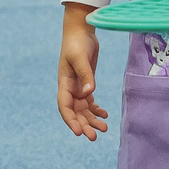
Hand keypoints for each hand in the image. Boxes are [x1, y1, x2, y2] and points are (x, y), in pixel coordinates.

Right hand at [57, 5, 107, 140]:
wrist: (80, 31)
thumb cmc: (77, 43)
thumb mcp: (80, 58)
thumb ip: (86, 75)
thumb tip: (90, 93)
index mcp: (64, 83)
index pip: (65, 107)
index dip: (70, 121)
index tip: (78, 132)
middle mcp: (70, 89)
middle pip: (75, 113)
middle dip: (83, 125)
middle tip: (94, 137)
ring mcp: (78, 87)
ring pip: (84, 110)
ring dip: (92, 120)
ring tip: (104, 128)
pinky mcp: (87, 83)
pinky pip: (90, 102)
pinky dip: (97, 110)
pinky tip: (105, 115)